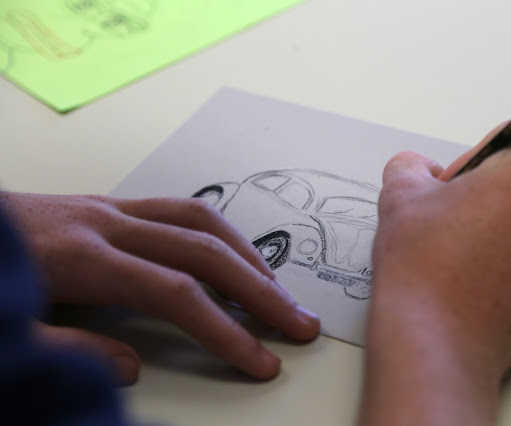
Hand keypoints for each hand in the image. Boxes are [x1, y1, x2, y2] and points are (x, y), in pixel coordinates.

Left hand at [0, 193, 319, 382]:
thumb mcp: (5, 331)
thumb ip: (67, 351)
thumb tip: (130, 367)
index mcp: (81, 257)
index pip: (178, 294)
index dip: (226, 331)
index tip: (262, 361)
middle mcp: (106, 223)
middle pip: (204, 251)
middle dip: (260, 290)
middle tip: (299, 322)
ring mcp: (109, 208)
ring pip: (200, 219)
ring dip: (247, 255)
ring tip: (276, 289)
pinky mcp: (107, 206)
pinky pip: (180, 210)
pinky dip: (218, 234)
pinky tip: (230, 255)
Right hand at [359, 125, 510, 424]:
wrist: (437, 340)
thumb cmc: (425, 263)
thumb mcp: (402, 192)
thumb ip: (412, 165)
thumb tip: (423, 172)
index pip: (506, 140)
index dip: (468, 163)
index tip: (448, 190)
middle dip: (491, 190)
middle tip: (452, 219)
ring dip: (504, 222)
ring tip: (464, 250)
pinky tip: (481, 274)